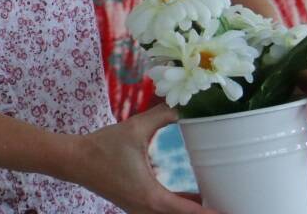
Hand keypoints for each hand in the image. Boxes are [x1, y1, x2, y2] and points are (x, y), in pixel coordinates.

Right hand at [69, 104, 219, 213]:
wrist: (74, 160)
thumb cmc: (103, 147)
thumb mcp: (135, 128)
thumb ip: (162, 115)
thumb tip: (184, 104)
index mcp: (151, 197)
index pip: (189, 212)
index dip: (211, 213)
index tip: (230, 210)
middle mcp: (147, 210)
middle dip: (206, 212)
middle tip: (231, 203)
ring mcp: (140, 211)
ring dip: (193, 211)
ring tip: (218, 200)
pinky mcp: (136, 207)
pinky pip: (164, 213)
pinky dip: (181, 207)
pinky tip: (196, 198)